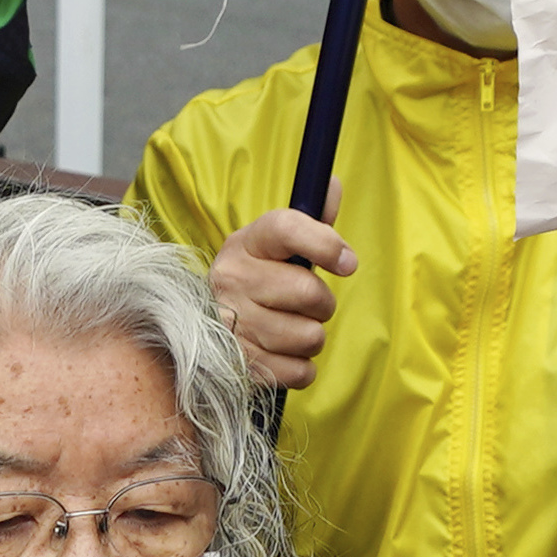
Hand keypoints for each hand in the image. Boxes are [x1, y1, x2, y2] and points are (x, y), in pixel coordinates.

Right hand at [210, 211, 352, 392]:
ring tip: (294, 328)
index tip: (348, 262)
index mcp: (245, 243)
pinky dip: (301, 368)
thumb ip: (310, 219)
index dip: (325, 244)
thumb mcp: (276, 246)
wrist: (208, 327)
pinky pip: (299, 372)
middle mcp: (232, 279)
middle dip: (323, 301)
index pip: (287, 228)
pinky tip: (285, 354)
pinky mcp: (239, 364)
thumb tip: (332, 184)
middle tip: (311, 303)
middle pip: (308, 291)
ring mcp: (232, 323)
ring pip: (309, 336)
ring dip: (313, 336)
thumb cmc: (258, 280)